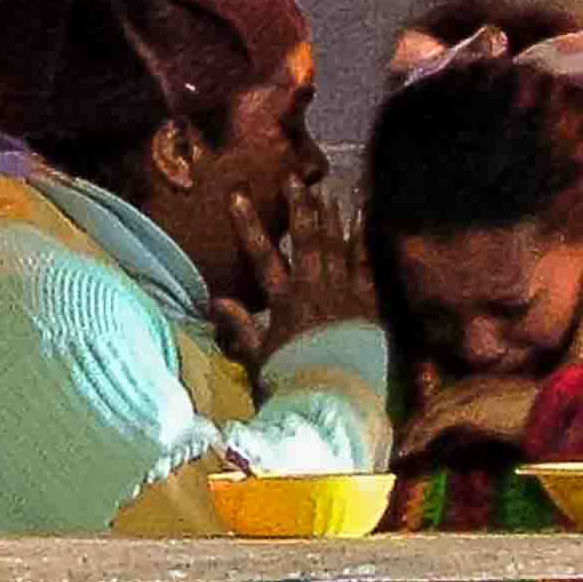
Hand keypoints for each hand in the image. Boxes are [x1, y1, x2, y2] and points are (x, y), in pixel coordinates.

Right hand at [210, 185, 373, 369]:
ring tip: (327, 191)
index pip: (262, 257)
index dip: (249, 225)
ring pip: (336, 246)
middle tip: (294, 179)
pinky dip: (363, 239)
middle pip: (305, 241)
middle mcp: (314, 290)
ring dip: (331, 217)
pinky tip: (363, 218)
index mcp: (284, 303)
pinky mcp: (367, 304)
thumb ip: (240, 327)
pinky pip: (365, 264)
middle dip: (299, 208)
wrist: (337, 402)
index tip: (238, 197)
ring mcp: (343, 294)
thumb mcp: (259, 358)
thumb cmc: (293, 382)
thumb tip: (215, 300)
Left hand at [405, 374, 540, 450]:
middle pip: (436, 403)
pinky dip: (420, 437)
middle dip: (419, 422)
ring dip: (414, 432)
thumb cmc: (548, 418)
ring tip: (402, 450)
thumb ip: (499, 427)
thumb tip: (485, 443)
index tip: (422, 432)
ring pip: (432, 412)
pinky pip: (436, 423)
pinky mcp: (469, 409)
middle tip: (404, 441)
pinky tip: (409, 451)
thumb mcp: (518, 422)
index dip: (435, 416)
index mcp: (488, 384)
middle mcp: (476, 385)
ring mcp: (471, 394)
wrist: (560, 412)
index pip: (451, 398)